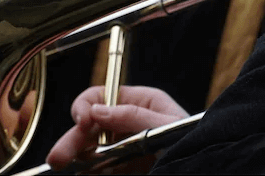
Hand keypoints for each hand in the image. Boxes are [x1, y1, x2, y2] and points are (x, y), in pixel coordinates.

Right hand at [46, 85, 188, 171]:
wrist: (206, 168)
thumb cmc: (196, 142)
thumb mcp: (167, 125)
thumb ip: (134, 116)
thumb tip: (97, 109)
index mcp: (140, 104)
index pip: (102, 96)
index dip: (86, 106)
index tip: (82, 121)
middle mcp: (128, 125)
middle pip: (89, 128)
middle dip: (72, 140)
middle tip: (57, 158)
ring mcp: (124, 151)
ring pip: (89, 153)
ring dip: (78, 161)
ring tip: (68, 168)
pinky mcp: (123, 171)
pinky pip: (99, 172)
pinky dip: (91, 173)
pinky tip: (88, 175)